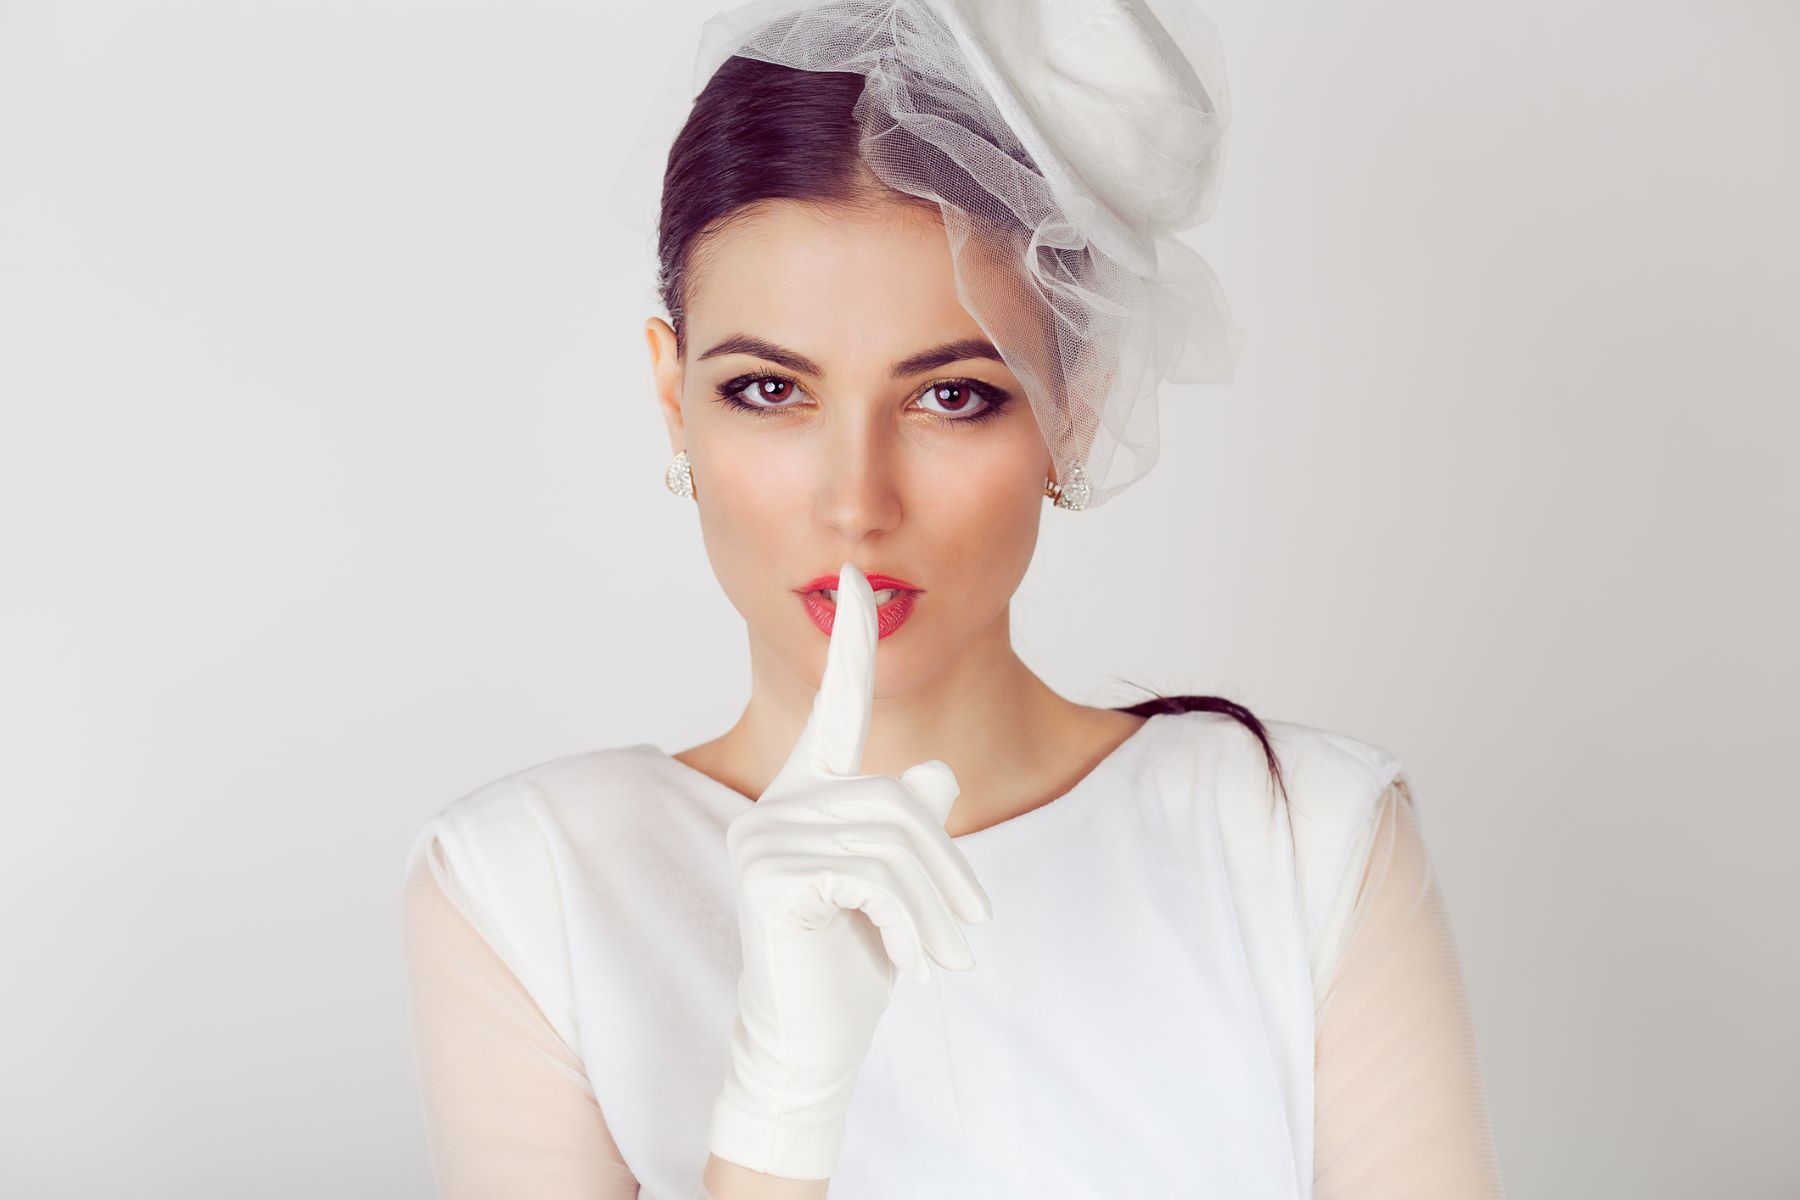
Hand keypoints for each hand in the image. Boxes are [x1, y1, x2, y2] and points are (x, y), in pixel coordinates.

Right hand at [706, 560, 993, 1180]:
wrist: (810, 1042)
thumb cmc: (849, 962)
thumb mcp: (897, 889)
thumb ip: (911, 825)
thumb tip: (936, 775)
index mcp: (808, 792)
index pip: (835, 706)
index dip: (850, 644)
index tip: (857, 580)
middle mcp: (779, 802)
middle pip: (899, 800)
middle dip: (949, 870)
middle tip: (971, 931)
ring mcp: (764, 833)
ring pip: (893, 840)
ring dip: (937, 905)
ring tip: (948, 955)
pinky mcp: (769, 872)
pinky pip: (873, 874)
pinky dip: (909, 922)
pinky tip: (912, 962)